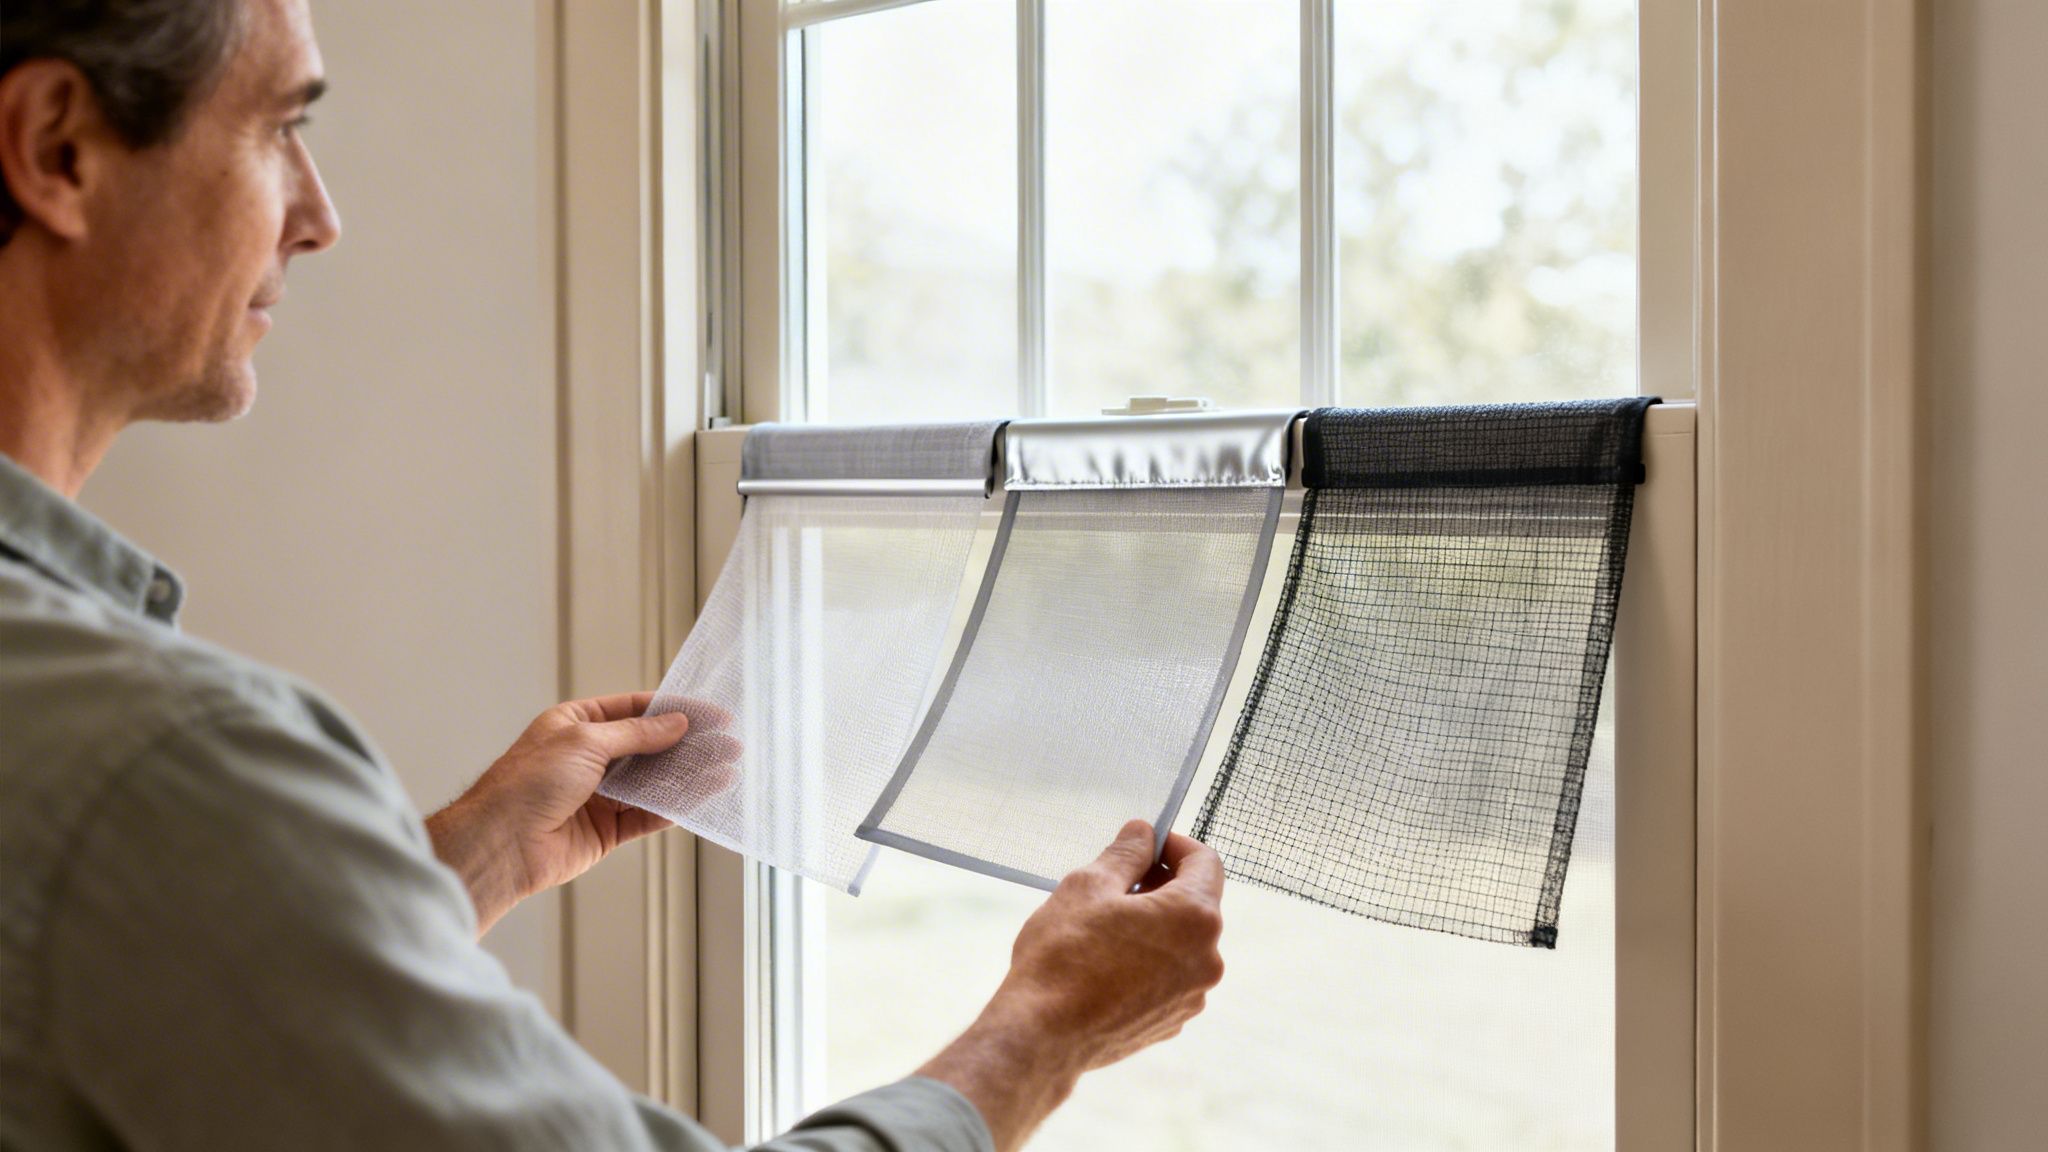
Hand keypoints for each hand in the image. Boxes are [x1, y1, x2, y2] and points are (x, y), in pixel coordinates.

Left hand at [426, 692, 739, 933]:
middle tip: (728, 745)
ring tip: (724, 770)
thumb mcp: (585, 742)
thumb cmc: (526, 784)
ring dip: (688, 776)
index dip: (674, 710)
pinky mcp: (605, 830)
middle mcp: (589, 758)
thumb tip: (675, 723)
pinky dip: (673, 807)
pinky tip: (699, 799)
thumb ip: (636, 734)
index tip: (710, 714)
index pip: (634, 710)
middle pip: (650, 747)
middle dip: (689, 745)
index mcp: (576, 725)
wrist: (501, 844)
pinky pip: (646, 815)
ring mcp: (598, 795)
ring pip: (653, 782)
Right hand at [917, 820, 1225, 1150]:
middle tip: (1115, 884)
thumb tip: (1143, 833)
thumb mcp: (1088, 885)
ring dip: (1154, 926)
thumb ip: (1126, 853)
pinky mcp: (1171, 1021)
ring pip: (1182, 943)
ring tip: (1105, 927)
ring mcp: (1192, 996)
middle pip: (1196, 904)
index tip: (1145, 844)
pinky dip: (1149, 962)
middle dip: (1161, 886)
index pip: (1206, 862)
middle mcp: (1207, 959)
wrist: (1042, 1036)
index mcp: (1195, 918)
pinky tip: (1106, 964)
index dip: (1175, 845)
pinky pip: (1170, 977)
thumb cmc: (1063, 956)